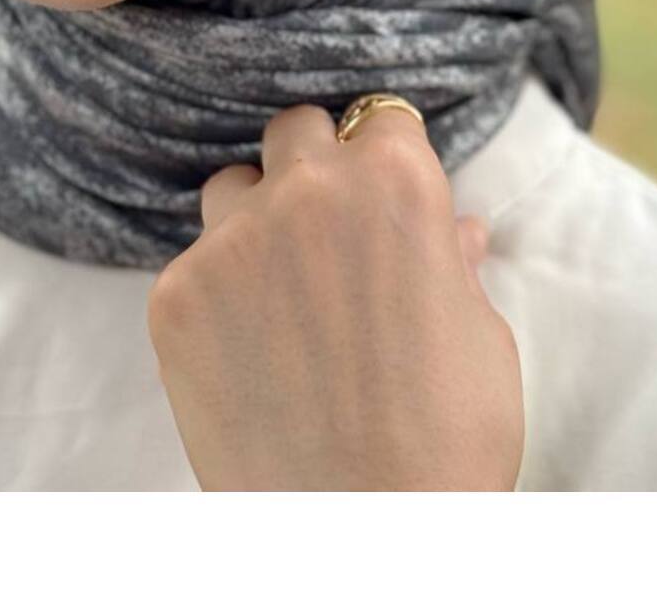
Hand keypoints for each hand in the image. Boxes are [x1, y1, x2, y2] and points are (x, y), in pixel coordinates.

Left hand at [146, 101, 524, 490]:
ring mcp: (234, 241)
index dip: (384, 159)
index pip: (380, 120)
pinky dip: (216, 299)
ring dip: (253, 221)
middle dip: (313, 170)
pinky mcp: (177, 296)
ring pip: (230, 188)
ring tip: (281, 295)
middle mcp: (308, 190)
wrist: (372, 537)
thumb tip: (456, 230)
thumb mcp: (479, 334)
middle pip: (295, 132)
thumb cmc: (448, 440)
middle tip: (328, 237)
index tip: (382, 195)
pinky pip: (192, 267)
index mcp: (395, 180)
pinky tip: (249, 355)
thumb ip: (450, 261)